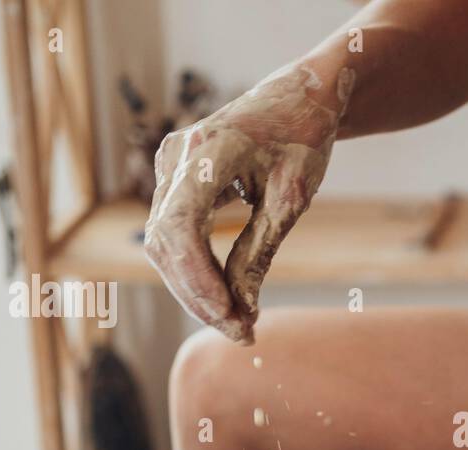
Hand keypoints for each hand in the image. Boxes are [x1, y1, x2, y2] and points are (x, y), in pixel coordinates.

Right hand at [144, 63, 353, 342]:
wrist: (300, 96)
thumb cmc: (303, 139)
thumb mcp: (291, 198)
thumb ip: (260, 251)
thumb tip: (241, 311)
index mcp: (207, 150)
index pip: (181, 227)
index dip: (199, 280)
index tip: (233, 318)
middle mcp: (176, 156)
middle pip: (166, 243)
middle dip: (200, 296)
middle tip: (244, 335)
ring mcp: (169, 167)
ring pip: (164, 245)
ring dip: (196, 290)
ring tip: (240, 325)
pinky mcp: (175, 181)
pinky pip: (174, 235)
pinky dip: (197, 271)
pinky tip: (228, 301)